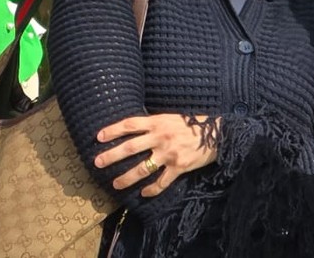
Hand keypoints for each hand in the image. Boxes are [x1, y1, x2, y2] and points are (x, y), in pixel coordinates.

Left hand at [93, 113, 216, 196]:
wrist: (216, 134)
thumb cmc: (190, 124)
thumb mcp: (168, 118)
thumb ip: (152, 124)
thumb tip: (132, 129)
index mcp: (156, 122)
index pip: (129, 125)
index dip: (113, 130)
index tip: (98, 137)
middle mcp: (160, 137)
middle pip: (130, 147)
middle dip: (111, 156)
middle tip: (97, 162)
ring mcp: (169, 153)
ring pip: (142, 168)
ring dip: (126, 178)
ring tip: (115, 184)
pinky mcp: (179, 167)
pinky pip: (161, 182)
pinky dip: (151, 190)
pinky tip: (143, 194)